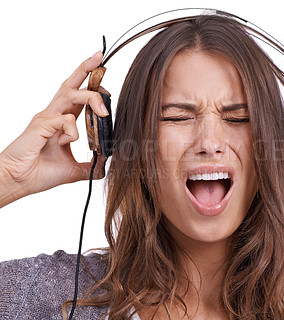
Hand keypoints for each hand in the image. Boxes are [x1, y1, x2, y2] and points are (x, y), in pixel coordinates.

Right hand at [0, 52, 107, 206]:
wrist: (19, 181)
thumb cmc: (39, 172)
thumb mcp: (72, 169)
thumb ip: (90, 165)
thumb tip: (105, 164)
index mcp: (61, 121)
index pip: (77, 96)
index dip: (90, 85)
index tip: (102, 73)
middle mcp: (53, 115)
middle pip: (70, 85)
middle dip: (86, 69)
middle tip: (99, 57)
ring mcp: (46, 118)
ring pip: (70, 94)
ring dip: (90, 97)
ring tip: (104, 111)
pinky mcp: (41, 125)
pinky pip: (65, 120)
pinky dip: (73, 131)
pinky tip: (68, 143)